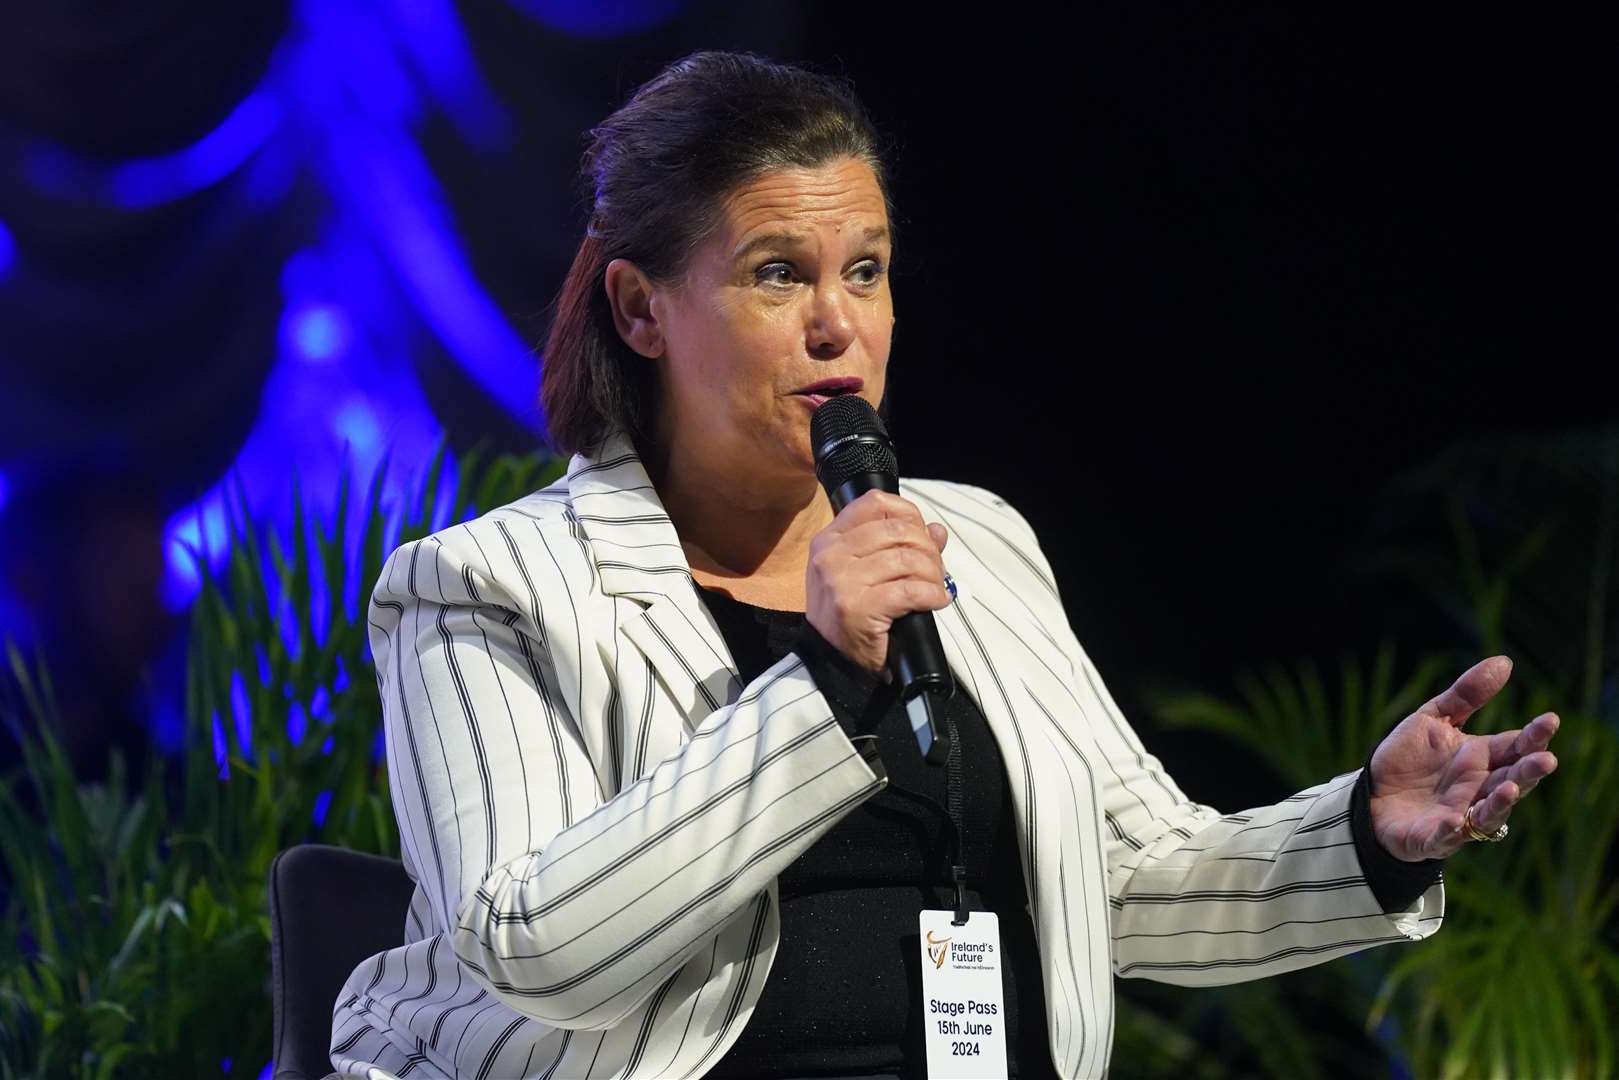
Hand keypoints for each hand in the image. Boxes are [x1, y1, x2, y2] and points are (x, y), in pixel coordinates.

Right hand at [805, 490, 950, 675]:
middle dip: (927, 549)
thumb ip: (899, 546)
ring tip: (935, 588)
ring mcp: (842, 582)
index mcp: (829, 540)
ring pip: (908, 559)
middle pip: (897, 530)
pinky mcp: (858, 608)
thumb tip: (937, 531)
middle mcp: (831, 556)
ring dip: (933, 574)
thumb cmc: (849, 617)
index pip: (874, 503)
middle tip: (935, 570)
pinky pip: (911, 590)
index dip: (908, 514)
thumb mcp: (864, 573)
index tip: (920, 535)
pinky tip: (936, 601)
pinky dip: (933, 594)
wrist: (832, 662)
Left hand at [1368, 655, 1559, 861]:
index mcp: (1481, 759)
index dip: (1533, 735)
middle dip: (1528, 772)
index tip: (1550, 719)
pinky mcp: (1432, 837)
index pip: (1515, 746)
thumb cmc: (1408, 759)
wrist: (1369, 796)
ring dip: (1500, 803)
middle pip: (1511, 781)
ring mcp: (1459, 815)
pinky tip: (1455, 820)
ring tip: (1509, 788)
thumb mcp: (1433, 720)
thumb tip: (1505, 661)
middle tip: (1546, 760)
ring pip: (1488, 813)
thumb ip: (1466, 695)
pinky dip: (1451, 831)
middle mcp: (1477, 788)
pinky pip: (1445, 837)